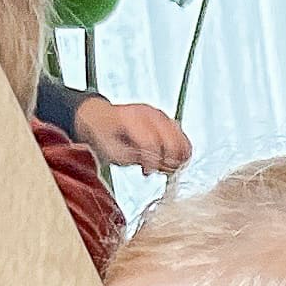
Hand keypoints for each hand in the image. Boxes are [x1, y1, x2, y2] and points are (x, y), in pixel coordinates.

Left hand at [72, 98, 192, 172]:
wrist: (102, 119)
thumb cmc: (106, 135)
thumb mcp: (111, 150)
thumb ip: (131, 157)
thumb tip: (150, 164)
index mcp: (132, 118)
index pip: (150, 141)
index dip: (151, 161)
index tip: (146, 171)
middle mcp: (149, 114)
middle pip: (170, 140)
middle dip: (167, 161)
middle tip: (158, 171)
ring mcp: (160, 116)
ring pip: (181, 139)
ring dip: (177, 158)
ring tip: (165, 167)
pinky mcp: (167, 121)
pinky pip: (183, 139)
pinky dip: (182, 153)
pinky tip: (173, 162)